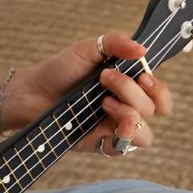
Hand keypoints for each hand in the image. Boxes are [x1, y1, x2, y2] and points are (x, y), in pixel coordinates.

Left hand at [10, 32, 172, 154]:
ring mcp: (114, 129)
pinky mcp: (99, 144)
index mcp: (130, 88)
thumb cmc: (60, 70)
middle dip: (132, 91)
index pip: (160, 96)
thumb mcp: (89, 48)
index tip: (142, 74)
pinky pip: (122, 149)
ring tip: (104, 103)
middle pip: (153, 110)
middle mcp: (126, 109)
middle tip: (104, 78)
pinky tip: (105, 117)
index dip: (159, 88)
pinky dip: (121, 134)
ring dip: (130, 114)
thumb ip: (116, 43)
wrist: (32, 91)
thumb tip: (144, 50)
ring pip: (144, 134)